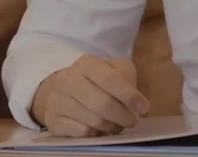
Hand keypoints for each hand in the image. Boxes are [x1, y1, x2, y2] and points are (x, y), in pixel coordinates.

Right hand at [31, 56, 148, 137]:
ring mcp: (58, 100)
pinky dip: (96, 134)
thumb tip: (137, 102)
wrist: (61, 91)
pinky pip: (82, 133)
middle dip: (124, 116)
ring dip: (112, 127)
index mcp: (87, 64)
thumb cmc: (95, 81)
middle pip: (103, 104)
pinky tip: (99, 129)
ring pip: (94, 121)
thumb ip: (126, 78)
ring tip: (116, 125)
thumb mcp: (113, 70)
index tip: (144, 108)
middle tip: (132, 121)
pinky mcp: (53, 119)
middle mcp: (68, 79)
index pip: (111, 79)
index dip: (129, 95)